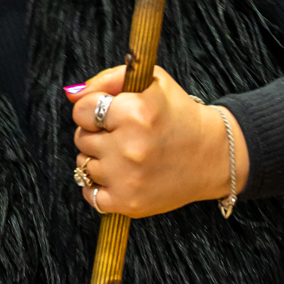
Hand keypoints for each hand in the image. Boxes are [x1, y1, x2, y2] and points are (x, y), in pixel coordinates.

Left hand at [66, 65, 246, 218]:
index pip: (82, 111)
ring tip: (126, 154)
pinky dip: (98, 185)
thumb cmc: (179, 114)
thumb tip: (72, 93)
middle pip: (81, 138)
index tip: (112, 113)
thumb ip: (108, 80)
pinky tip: (119, 175)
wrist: (212, 155)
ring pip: (83, 164)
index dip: (94, 109)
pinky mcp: (128, 202)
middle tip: (124, 134)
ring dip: (99, 158)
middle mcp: (130, 147)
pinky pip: (89, 193)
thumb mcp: (151, 82)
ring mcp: (128, 178)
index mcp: (136, 113)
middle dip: (98, 134)